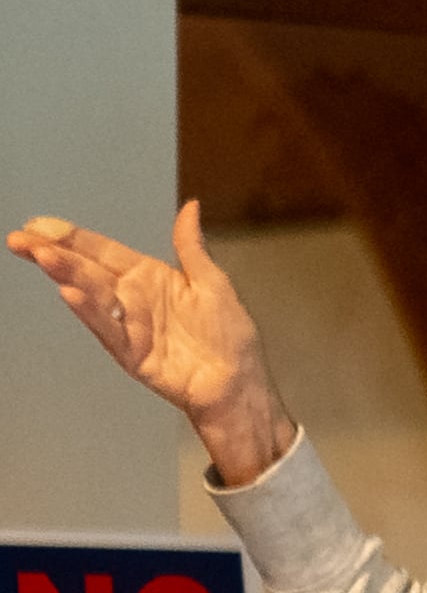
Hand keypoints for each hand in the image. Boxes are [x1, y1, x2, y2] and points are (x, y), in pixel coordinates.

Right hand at [7, 202, 296, 480]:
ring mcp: (129, 326)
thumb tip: (190, 207)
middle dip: (53, 252)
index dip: (72, 237)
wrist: (239, 385)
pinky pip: (108, 330)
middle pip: (86, 270)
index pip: (102, 251)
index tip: (39, 224)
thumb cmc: (230, 337)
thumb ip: (190, 246)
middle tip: (21, 239)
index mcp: (149, 277)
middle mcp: (133, 298)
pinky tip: (71, 294)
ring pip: (91, 295)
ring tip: (43, 256)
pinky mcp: (132, 354)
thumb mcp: (213, 283)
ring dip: (67, 275)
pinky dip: (91, 312)